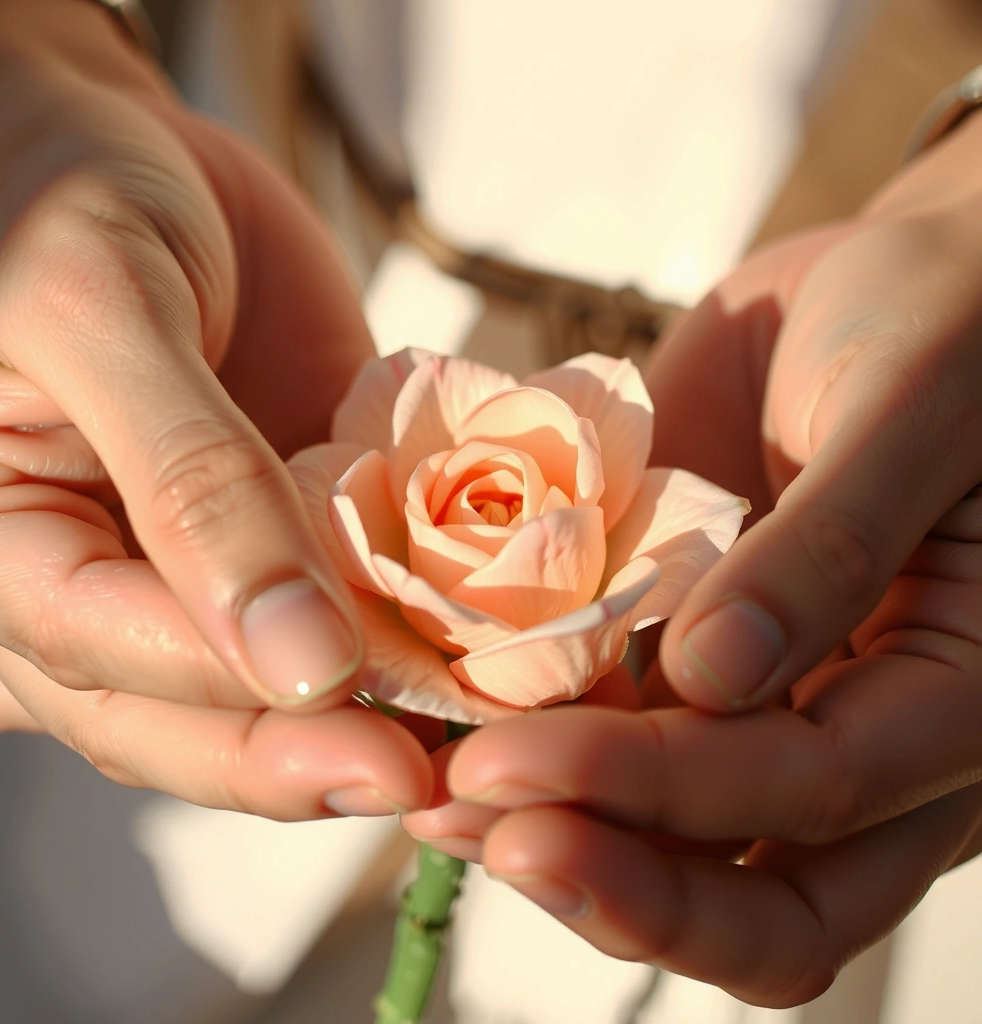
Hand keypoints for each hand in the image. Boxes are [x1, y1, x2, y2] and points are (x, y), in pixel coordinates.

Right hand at [0, 0, 431, 818]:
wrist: (118, 154)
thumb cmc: (59, 193)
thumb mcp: (101, 308)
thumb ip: (185, 478)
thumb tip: (289, 657)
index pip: (105, 653)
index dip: (235, 702)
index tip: (366, 728)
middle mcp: (82, 591)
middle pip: (183, 720)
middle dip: (309, 756)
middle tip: (440, 778)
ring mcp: (183, 579)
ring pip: (260, 698)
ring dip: (366, 727)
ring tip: (478, 745)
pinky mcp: (272, 548)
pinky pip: (332, 617)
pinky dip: (405, 646)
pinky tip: (481, 665)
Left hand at [403, 114, 981, 1003]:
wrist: (886, 292)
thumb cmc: (946, 322)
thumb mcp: (908, 406)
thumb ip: (829, 545)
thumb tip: (713, 678)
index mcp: (957, 697)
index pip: (814, 791)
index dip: (659, 793)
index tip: (507, 764)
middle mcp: (867, 737)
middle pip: (758, 895)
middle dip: (611, 878)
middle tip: (468, 820)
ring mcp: (774, 711)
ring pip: (682, 849)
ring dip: (559, 836)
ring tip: (433, 802)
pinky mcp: (693, 662)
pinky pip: (624, 742)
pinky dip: (541, 754)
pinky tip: (448, 729)